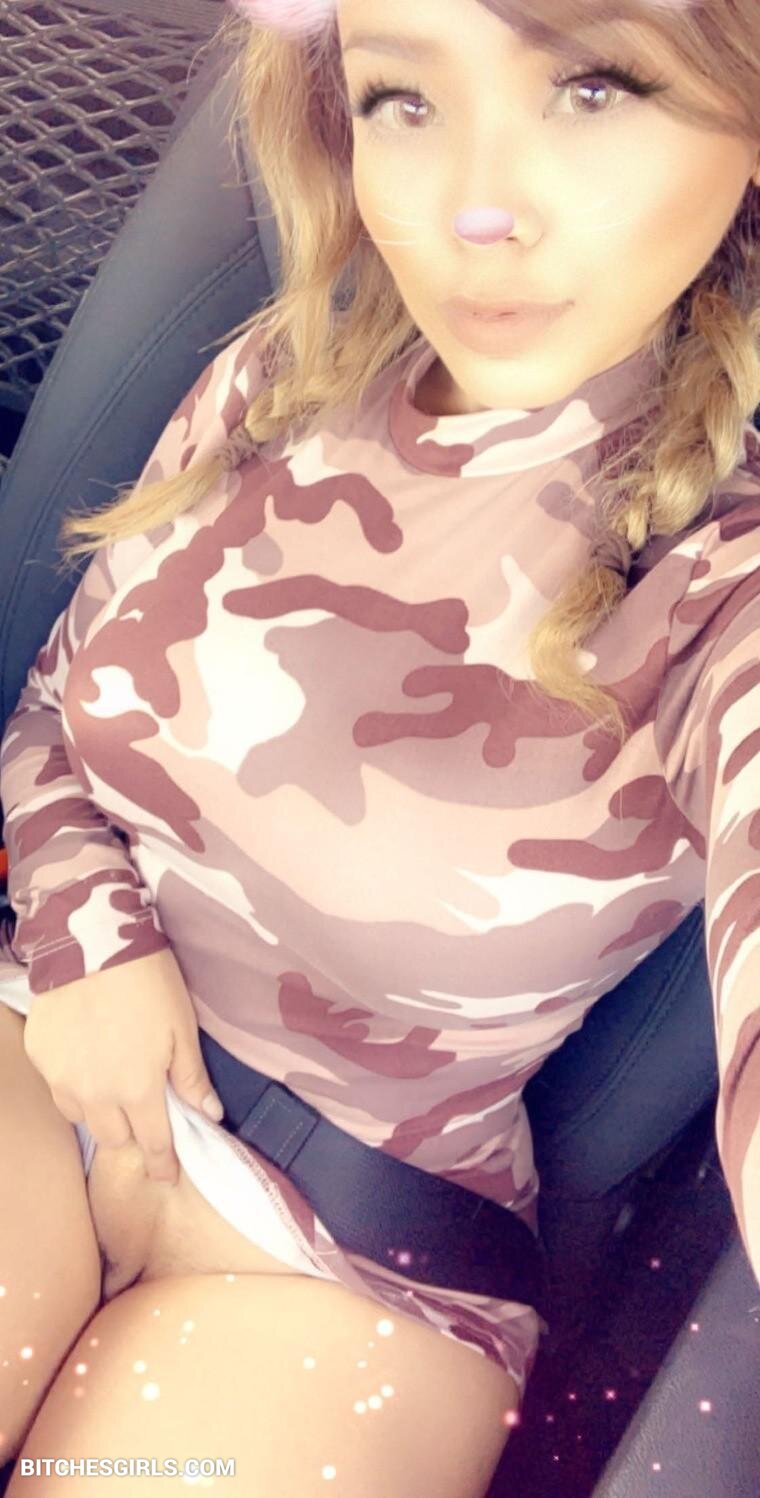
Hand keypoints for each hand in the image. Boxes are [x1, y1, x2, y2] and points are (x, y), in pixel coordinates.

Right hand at [23, 948, 224, 1184]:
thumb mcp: (182, 1028)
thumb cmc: (147, 982)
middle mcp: (96, 1094)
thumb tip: (211, 1114)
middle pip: (114, 1137)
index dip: (163, 1163)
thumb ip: (191, 1077)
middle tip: (142, 1115)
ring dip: (100, 1112)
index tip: (167, 1175)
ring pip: (82, 1117)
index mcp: (138, 1090)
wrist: (92, 942)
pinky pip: (58, 1087)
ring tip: (112, 1088)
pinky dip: (74, 1084)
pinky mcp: (40, 1057)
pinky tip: (86, 1062)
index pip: (153, 1142)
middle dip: (132, 1133)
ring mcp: (62, 1077)